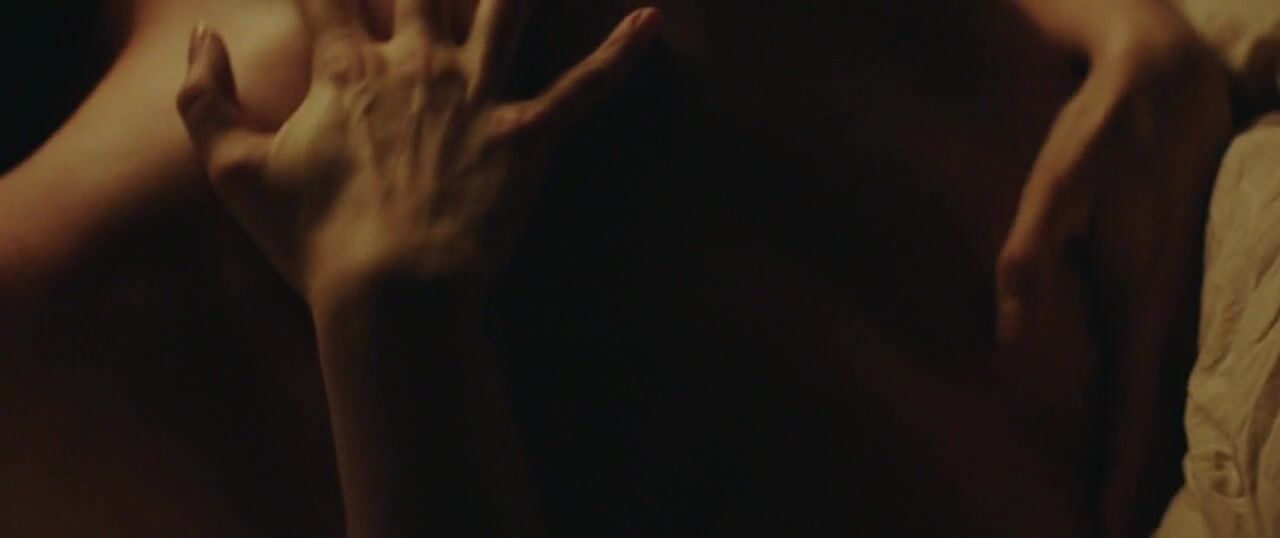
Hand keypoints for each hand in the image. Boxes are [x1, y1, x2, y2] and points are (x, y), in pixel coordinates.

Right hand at [177, 0, 661, 308]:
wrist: (394, 294)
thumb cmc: (313, 241)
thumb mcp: (233, 171)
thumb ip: (203, 97)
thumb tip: (200, 35)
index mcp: (347, 71)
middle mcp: (415, 65)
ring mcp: (475, 95)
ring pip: (503, 9)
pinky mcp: (526, 135)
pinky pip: (584, 87)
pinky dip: (620, 53)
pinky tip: (654, 19)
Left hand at [997, 1, 1230, 534]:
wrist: (1166, 78)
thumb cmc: (1105, 132)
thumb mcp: (1058, 181)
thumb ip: (1028, 254)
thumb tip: (1009, 335)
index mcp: (1144, 292)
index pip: (1134, 402)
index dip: (1120, 465)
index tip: (1106, 519)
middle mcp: (1168, 301)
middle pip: (1157, 407)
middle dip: (1140, 474)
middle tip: (1115, 529)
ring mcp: (1175, 289)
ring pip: (1166, 384)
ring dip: (1152, 444)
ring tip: (1129, 500)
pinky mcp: (1166, 275)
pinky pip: (1163, 355)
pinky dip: (1153, 398)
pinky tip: (1142, 422)